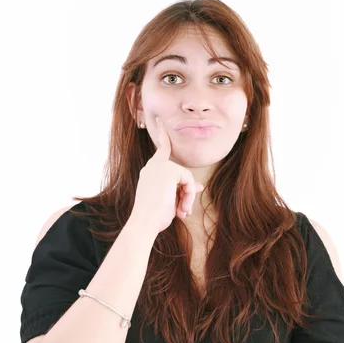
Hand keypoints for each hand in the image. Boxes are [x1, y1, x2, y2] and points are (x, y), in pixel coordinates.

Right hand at [129, 116, 204, 234]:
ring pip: (187, 178)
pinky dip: (189, 196)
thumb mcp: (170, 201)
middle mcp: (153, 165)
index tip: (160, 120)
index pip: (161, 150)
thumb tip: (200, 186)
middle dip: (187, 192)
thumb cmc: (153, 216)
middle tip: (184, 212)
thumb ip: (182, 190)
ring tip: (181, 213)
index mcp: (150, 171)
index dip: (163, 135)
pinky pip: (189, 181)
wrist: (144, 222)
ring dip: (187, 198)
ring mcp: (161, 166)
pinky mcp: (169, 170)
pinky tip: (181, 208)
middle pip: (182, 172)